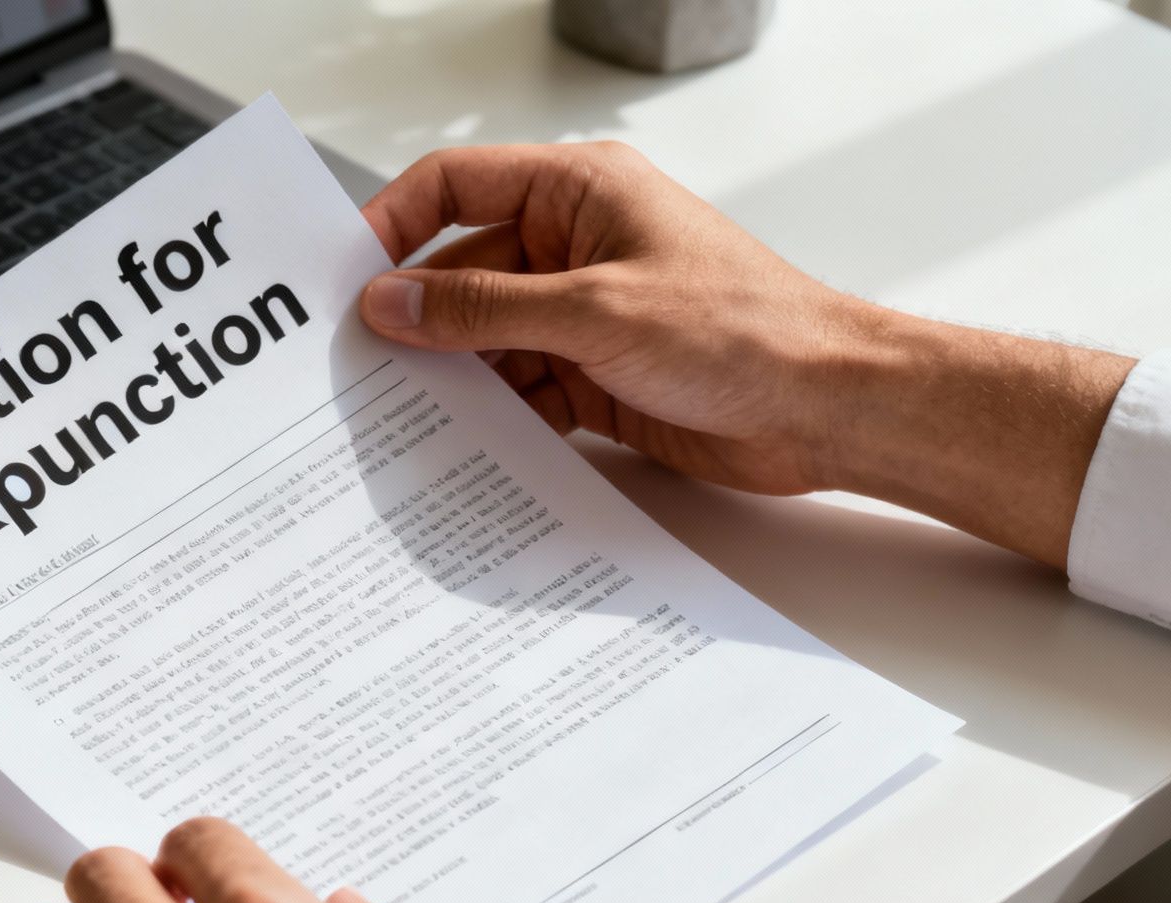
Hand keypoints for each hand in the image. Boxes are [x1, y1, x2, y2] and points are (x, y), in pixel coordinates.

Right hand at [358, 141, 860, 496]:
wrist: (826, 409)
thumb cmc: (747, 331)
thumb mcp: (595, 312)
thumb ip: (484, 308)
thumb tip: (394, 302)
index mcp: (579, 192)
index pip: (456, 186)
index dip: (393, 224)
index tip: (344, 276)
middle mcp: (576, 246)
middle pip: (461, 271)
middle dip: (417, 319)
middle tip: (358, 364)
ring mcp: (584, 314)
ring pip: (485, 340)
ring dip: (452, 378)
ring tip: (401, 416)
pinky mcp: (596, 377)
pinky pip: (519, 391)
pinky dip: (492, 418)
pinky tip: (463, 447)